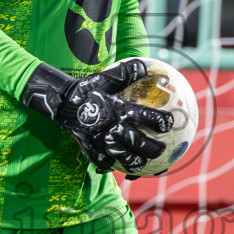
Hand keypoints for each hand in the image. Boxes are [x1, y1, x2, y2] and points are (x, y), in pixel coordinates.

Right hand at [21, 60, 172, 173]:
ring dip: (137, 163)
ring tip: (143, 164)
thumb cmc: (88, 88)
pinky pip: (104, 163)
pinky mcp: (91, 149)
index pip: (148, 117)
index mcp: (122, 110)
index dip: (162, 122)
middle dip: (155, 149)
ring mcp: (103, 141)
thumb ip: (129, 71)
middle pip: (141, 144)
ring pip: (125, 159)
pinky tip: (116, 167)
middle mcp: (115, 127)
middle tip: (162, 150)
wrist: (62, 101)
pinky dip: (112, 166)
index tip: (170, 124)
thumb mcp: (108, 77)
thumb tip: (147, 65)